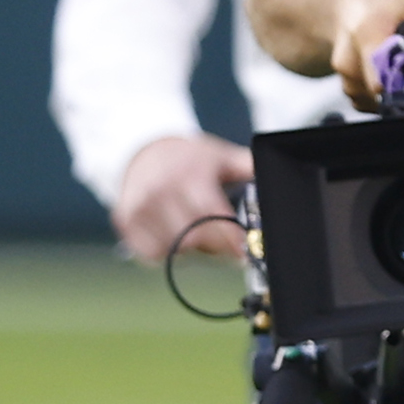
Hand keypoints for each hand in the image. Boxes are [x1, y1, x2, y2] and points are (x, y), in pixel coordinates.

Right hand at [112, 132, 252, 267]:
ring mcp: (139, 206)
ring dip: (190, 249)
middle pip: (192, 237)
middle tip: (227, 245)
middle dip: (215, 247)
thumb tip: (277, 181)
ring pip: (173, 249)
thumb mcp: (222, 157)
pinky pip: (152, 252)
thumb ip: (250, 169)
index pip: (211, 214)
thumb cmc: (190, 158)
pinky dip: (167, 251)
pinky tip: (174, 234)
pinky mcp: (125, 220)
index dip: (229, 237)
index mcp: (187, 174)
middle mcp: (159, 190)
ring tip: (197, 232)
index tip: (243, 252)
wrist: (145, 151)